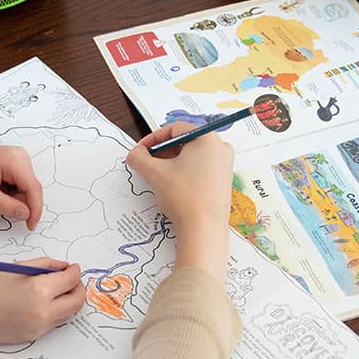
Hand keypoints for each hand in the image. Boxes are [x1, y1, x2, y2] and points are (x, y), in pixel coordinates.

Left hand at [0, 142, 43, 229]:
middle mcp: (21, 156)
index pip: (33, 188)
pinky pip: (21, 184)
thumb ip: (5, 205)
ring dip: (14, 198)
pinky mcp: (17, 163)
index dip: (34, 210)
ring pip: (26, 188)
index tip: (30, 225)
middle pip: (31, 189)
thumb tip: (25, 214)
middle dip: (19, 203)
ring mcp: (19, 159)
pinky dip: (11, 193)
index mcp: (14, 160)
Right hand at [0, 258, 83, 342]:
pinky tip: (40, 303)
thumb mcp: (19, 266)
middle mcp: (42, 312)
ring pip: (66, 315)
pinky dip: (52, 312)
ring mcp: (38, 328)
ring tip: (56, 290)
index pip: (71, 281)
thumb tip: (65, 268)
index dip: (75, 272)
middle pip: (76, 302)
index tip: (73, 268)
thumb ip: (46, 265)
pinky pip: (51, 324)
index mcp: (39, 290)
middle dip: (78, 289)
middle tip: (72, 280)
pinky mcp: (32, 337)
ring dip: (66, 301)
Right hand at [126, 123, 233, 277]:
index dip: (153, 139)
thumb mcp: (155, 173)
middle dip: (162, 152)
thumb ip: (139, 158)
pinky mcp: (223, 182)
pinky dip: (184, 174)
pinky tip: (173, 188)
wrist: (204, 230)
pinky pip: (200, 170)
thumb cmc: (184, 196)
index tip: (141, 150)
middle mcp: (220, 148)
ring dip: (172, 164)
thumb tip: (134, 154)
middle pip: (185, 142)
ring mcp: (224, 166)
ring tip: (158, 178)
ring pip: (192, 157)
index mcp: (207, 138)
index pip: (175, 129)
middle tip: (147, 164)